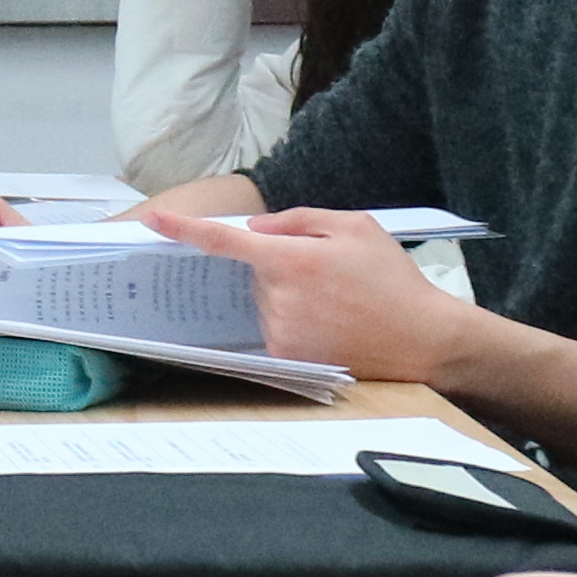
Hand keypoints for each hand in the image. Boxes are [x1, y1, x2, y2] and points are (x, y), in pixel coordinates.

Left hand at [161, 205, 473, 380]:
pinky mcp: (287, 357)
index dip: (182, 230)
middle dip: (276, 266)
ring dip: (284, 295)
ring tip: (336, 300)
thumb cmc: (392, 279)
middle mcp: (279, 298)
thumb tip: (255, 229)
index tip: (151, 221)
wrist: (424, 338)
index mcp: (292, 259)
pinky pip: (273, 327)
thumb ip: (299, 220)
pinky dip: (292, 319)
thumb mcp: (355, 226)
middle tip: (326, 273)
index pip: (223, 242)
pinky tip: (331, 321)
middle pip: (252, 273)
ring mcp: (280, 331)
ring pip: (262, 301)